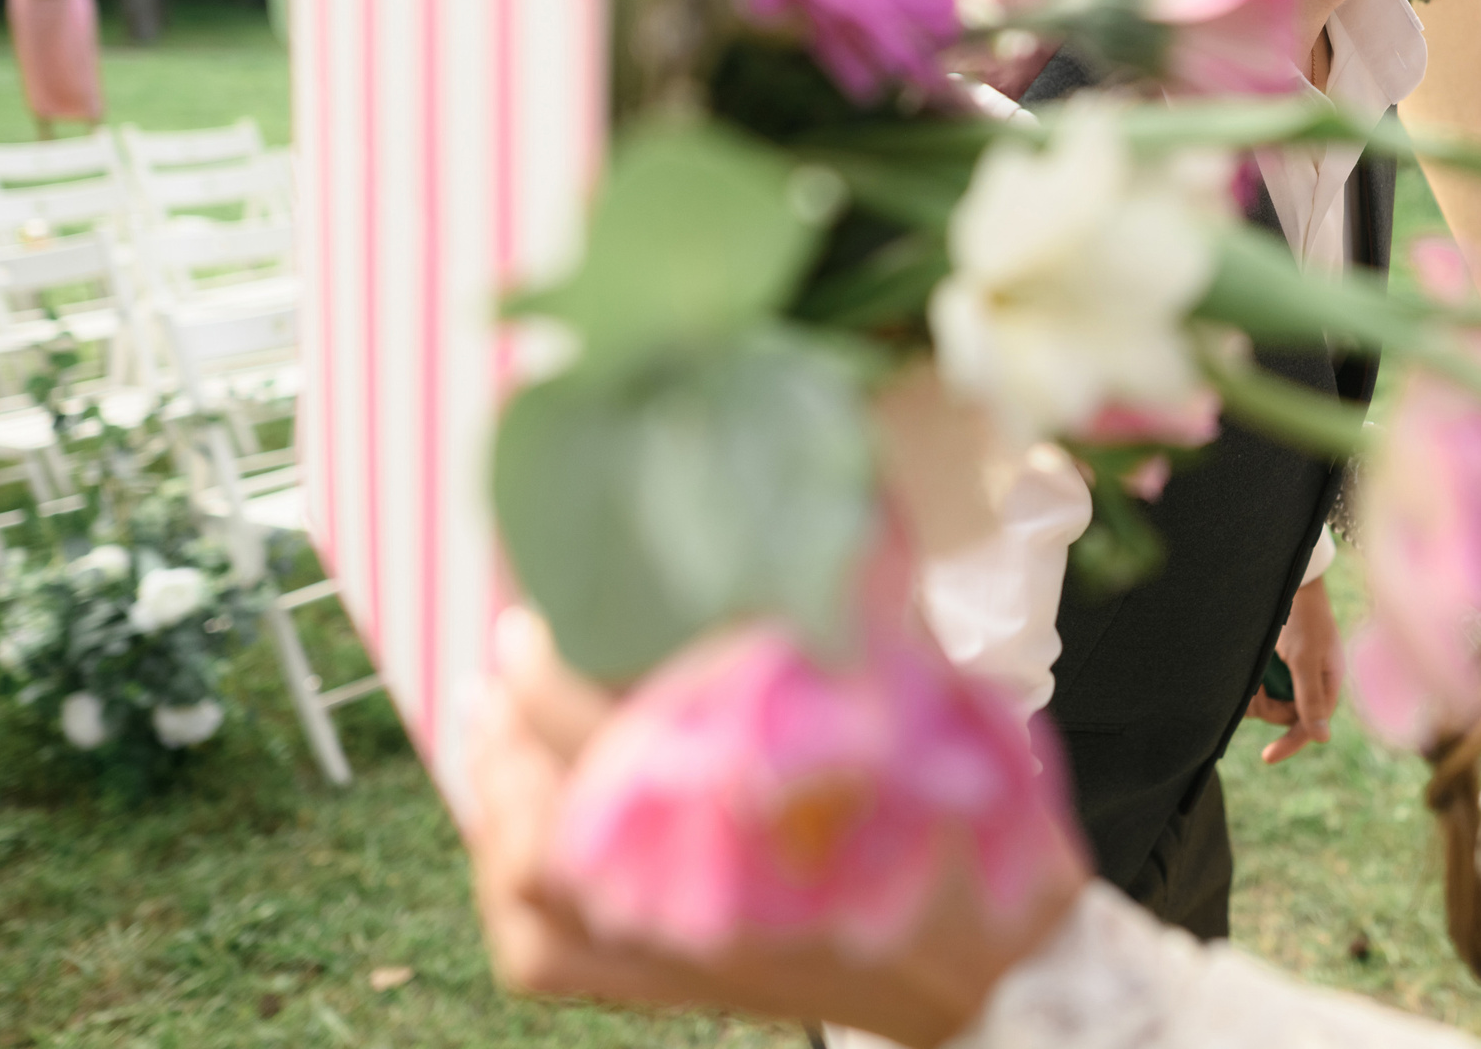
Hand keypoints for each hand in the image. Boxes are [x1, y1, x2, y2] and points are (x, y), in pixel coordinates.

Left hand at [467, 609, 1084, 1046]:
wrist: (995, 962)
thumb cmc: (968, 822)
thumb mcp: (924, 695)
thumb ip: (851, 606)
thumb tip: (816, 495)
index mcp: (766, 799)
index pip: (612, 728)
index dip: (554, 667)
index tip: (538, 609)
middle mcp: (702, 879)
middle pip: (554, 798)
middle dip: (513, 716)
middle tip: (504, 649)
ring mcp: (675, 942)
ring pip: (525, 879)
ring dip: (494, 793)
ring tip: (484, 724)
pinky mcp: (668, 984)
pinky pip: (540, 954)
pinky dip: (503, 889)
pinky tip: (503, 824)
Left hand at [1247, 574, 1341, 764]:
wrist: (1288, 581)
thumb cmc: (1302, 617)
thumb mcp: (1305, 657)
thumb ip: (1310, 697)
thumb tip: (1322, 739)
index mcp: (1327, 684)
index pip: (1310, 724)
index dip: (1291, 743)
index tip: (1267, 758)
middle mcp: (1310, 683)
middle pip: (1283, 715)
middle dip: (1266, 704)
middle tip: (1256, 683)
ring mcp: (1291, 675)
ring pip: (1268, 703)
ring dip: (1255, 692)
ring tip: (1252, 670)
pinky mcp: (1274, 666)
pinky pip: (1258, 687)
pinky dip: (1250, 682)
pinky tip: (1247, 668)